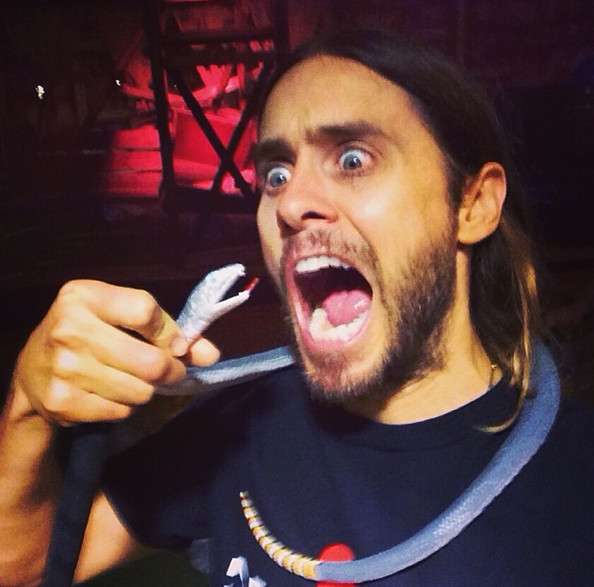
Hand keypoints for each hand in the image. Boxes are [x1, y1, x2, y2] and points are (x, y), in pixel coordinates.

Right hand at [11, 280, 219, 425]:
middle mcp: (69, 329)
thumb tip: (210, 354)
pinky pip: (121, 410)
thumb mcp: (118, 317)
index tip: (178, 346)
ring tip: (128, 378)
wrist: (32, 372)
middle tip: (170, 371)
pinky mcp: (63, 402)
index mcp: (84, 296)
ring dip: (145, 389)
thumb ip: (168, 329)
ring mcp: (64, 368)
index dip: (170, 333)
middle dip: (170, 371)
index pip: (145, 310)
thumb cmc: (87, 334)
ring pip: (140, 391)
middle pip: (150, 362)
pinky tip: (107, 393)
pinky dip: (124, 406)